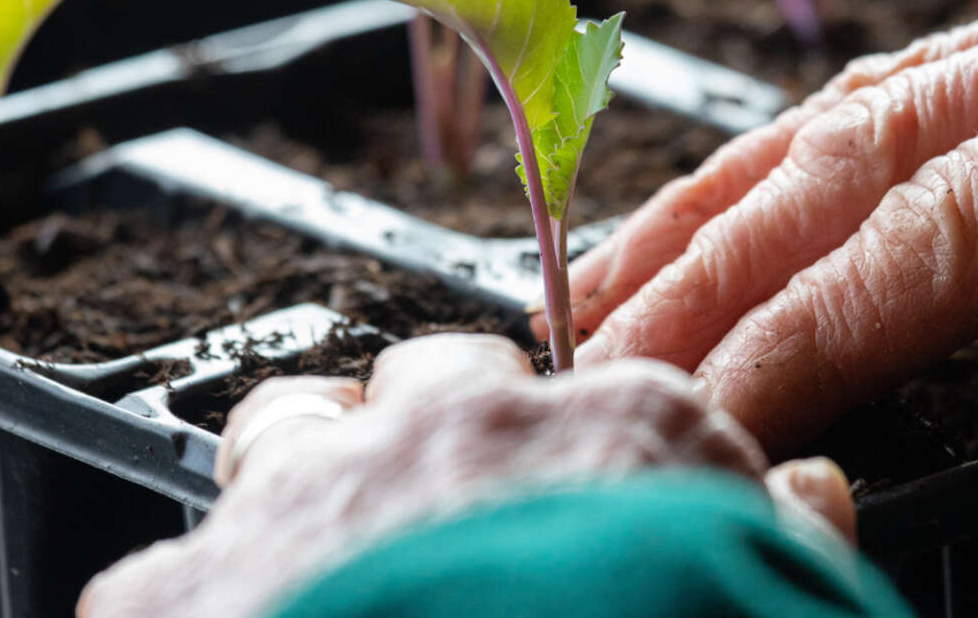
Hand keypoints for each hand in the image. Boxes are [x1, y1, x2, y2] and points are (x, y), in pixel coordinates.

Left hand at [78, 334, 854, 617]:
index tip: (583, 499)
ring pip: (290, 425)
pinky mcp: (192, 587)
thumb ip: (790, 530)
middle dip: (439, 433)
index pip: (603, 391)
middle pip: (434, 382)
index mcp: (612, 433)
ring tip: (331, 556)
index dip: (586, 451)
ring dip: (309, 477)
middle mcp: (458, 433)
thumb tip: (811, 491)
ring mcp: (317, 496)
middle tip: (453, 524)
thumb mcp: (765, 590)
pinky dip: (199, 605)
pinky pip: (166, 574)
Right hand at [555, 0, 977, 449]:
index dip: (804, 328)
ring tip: (629, 269)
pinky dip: (835, 151)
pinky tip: (779, 194)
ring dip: (745, 189)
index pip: (944, 228)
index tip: (694, 409)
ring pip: (885, 100)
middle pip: (868, 143)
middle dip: (715, 252)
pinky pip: (950, 87)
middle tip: (593, 339)